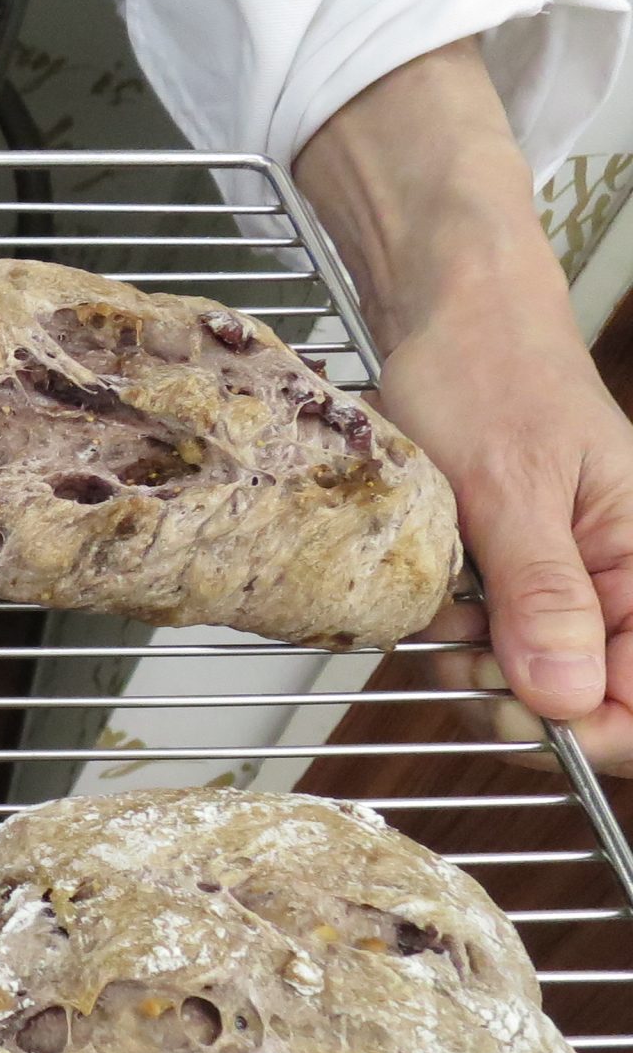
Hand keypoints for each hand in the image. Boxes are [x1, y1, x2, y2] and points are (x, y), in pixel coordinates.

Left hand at [379, 297, 632, 768]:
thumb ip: (543, 592)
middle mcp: (624, 579)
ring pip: (541, 679)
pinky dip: (462, 635)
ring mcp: (576, 581)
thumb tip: (569, 697)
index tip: (513, 710)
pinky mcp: (525, 577)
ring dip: (483, 664)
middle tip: (461, 651)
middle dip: (522, 696)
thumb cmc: (487, 378)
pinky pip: (503, 642)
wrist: (449, 321)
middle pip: (594, 699)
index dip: (588, 730)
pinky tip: (439, 597)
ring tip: (446, 610)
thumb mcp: (508, 487)